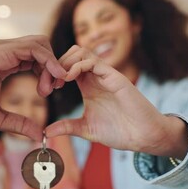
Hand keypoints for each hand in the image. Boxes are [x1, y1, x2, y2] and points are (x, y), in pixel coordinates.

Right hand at [0, 35, 65, 140]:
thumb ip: (18, 123)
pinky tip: (52, 77)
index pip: (34, 59)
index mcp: (2, 63)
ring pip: (40, 44)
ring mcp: (1, 49)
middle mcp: (3, 52)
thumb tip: (39, 134)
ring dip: (52, 65)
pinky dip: (48, 60)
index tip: (49, 92)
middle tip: (53, 90)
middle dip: (53, 67)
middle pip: (41, 49)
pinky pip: (33, 48)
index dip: (47, 72)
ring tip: (50, 88)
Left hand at [45, 46, 187, 157]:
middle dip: (55, 65)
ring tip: (57, 81)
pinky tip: (67, 79)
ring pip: (80, 52)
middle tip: (47, 83)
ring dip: (64, 62)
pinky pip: (92, 61)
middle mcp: (95, 77)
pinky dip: (76, 66)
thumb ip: (67, 127)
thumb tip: (46, 131)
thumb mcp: (86, 128)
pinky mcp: (114, 76)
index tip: (44, 89)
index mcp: (88, 85)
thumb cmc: (119, 131)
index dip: (52, 73)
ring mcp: (105, 75)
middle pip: (71, 54)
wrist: (143, 136)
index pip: (66, 66)